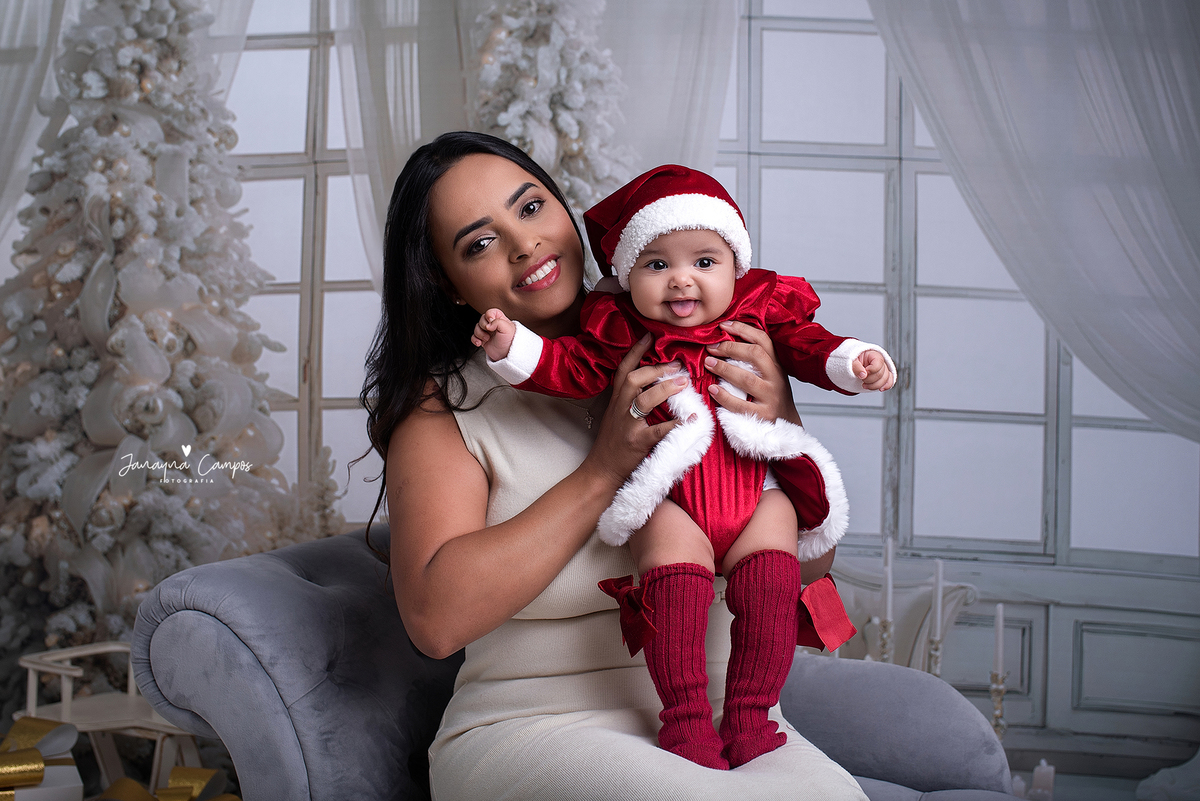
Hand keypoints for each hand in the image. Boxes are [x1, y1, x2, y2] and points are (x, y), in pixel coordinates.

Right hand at [471, 308, 515, 360]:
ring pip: (476, 328)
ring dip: (479, 334)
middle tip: (489, 331)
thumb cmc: (510, 341)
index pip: (491, 312)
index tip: (490, 321)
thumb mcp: (507, 328)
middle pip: (481, 319)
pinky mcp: (482, 340)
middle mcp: (492, 325)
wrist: (507, 354)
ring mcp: (487, 332)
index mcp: (499, 319)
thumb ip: (498, 322)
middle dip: (483, 326)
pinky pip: (474, 337)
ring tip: (487, 339)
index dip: (489, 315)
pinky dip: (475, 340)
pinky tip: (480, 343)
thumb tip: (488, 323)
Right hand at [586, 334, 686, 485]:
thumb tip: (654, 383)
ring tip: (684, 382)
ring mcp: (628, 425)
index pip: (623, 370)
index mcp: (616, 401)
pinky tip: (690, 418)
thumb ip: (630, 399)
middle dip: (655, 369)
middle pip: (633, 380)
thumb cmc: (612, 443)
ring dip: (665, 389)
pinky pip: (658, 430)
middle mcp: (619, 409)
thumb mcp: (616, 415)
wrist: (601, 470)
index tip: (649, 336)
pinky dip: (676, 424)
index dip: (635, 352)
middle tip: (676, 364)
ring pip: (644, 400)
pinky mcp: (637, 442)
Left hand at [703, 320, 801, 425]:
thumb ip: (756, 360)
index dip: (743, 330)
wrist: (786, 424)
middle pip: (755, 355)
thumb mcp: (770, 375)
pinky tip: (713, 389)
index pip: (763, 340)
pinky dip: (724, 396)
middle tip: (711, 347)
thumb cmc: (771, 397)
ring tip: (708, 363)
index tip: (723, 326)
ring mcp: (771, 397)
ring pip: (747, 379)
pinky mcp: (763, 416)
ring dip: (724, 369)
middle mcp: (776, 379)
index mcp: (777, 365)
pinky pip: (741, 405)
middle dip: (731, 348)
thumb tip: (727, 339)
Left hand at [851, 349, 894, 390]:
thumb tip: (863, 375)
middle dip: (870, 380)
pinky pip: (890, 381)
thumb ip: (856, 366)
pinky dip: (886, 386)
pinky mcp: (884, 376)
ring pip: (885, 380)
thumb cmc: (854, 360)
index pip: (878, 364)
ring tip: (865, 385)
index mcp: (874, 355)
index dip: (870, 371)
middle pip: (881, 374)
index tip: (862, 373)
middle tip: (862, 379)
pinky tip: (880, 389)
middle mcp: (881, 362)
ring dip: (874, 386)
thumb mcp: (852, 360)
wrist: (855, 363)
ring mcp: (884, 369)